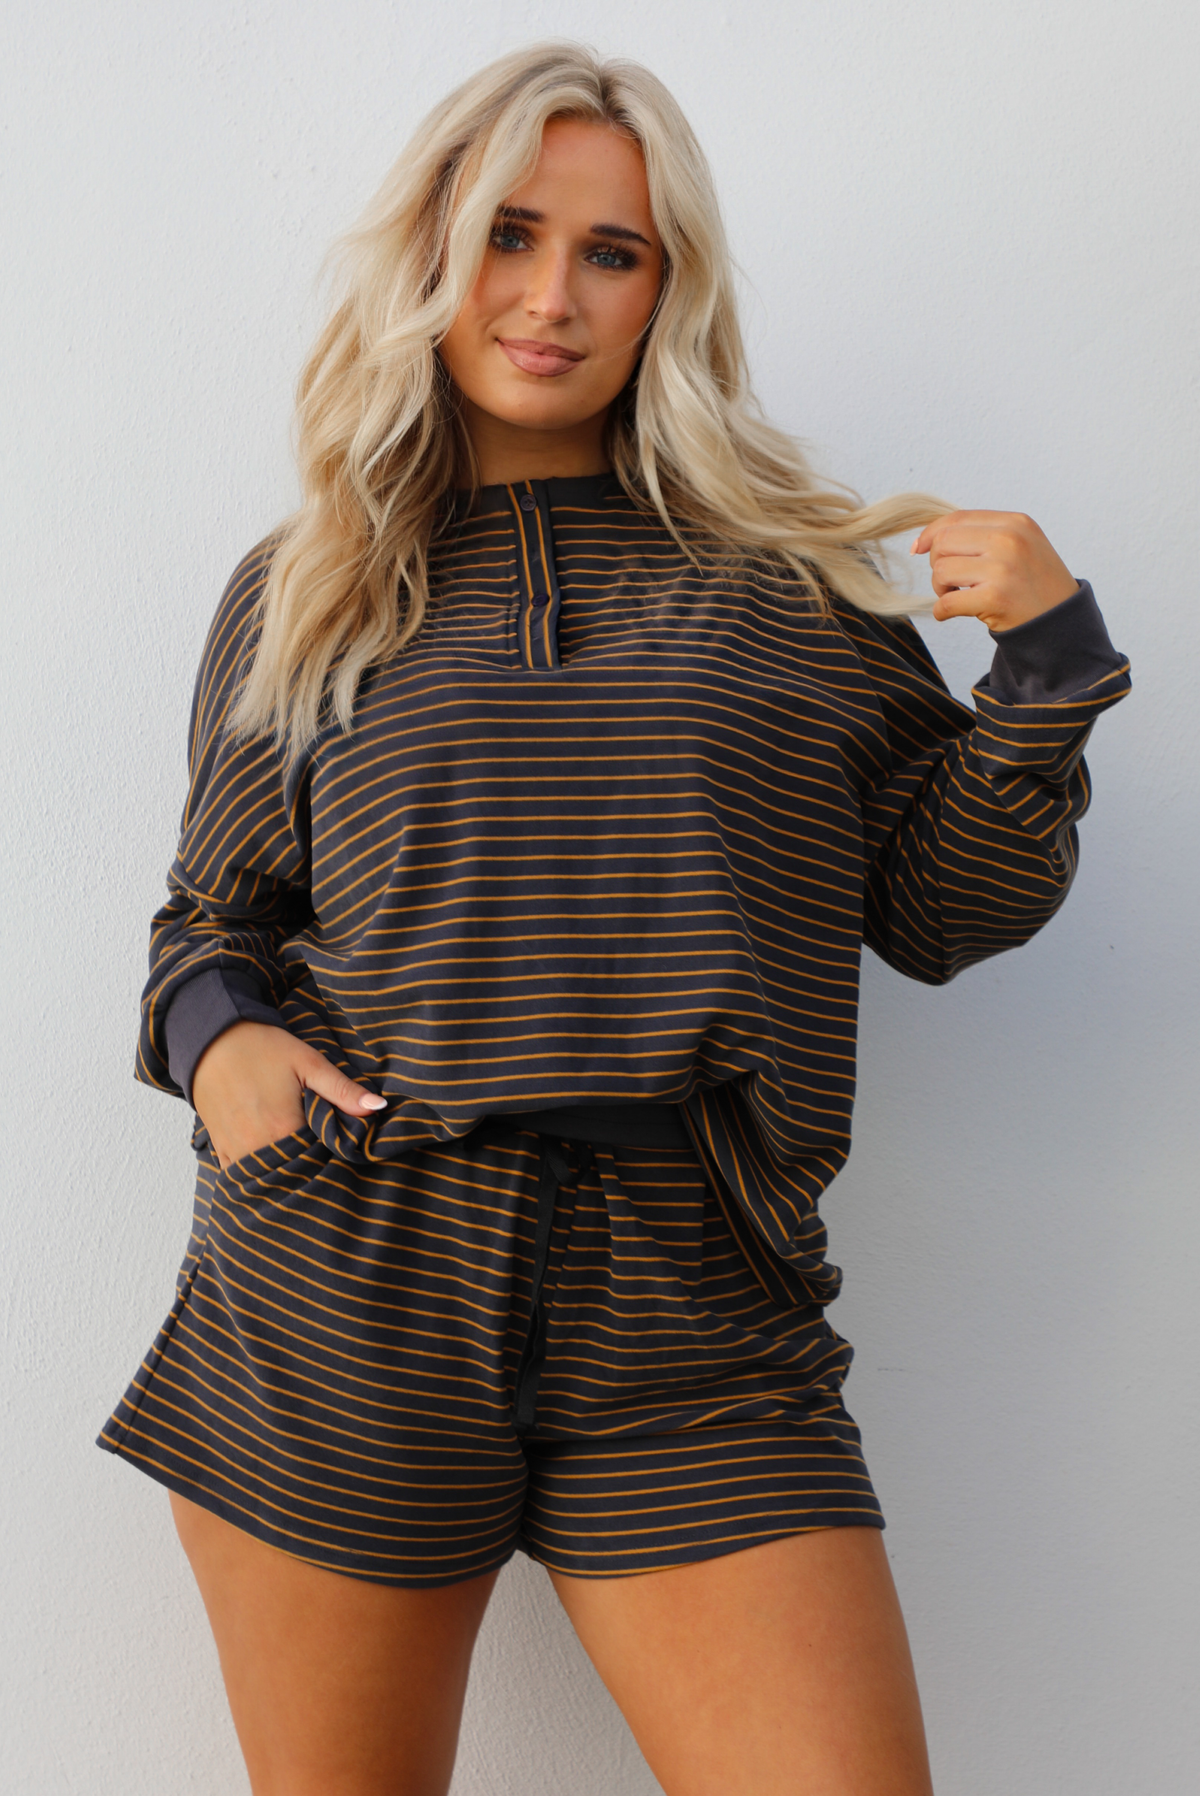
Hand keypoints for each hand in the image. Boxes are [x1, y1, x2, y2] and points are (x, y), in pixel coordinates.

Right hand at [191, 1020, 385, 1170]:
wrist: (211, 1039)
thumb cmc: (262, 1048)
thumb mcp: (308, 1062)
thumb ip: (343, 1089)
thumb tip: (378, 1108)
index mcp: (284, 1128)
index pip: (321, 1161)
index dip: (335, 1158)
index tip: (344, 1151)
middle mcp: (257, 1147)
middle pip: (295, 1174)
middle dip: (311, 1171)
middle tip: (324, 1157)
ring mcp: (236, 1151)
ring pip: (268, 1179)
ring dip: (285, 1176)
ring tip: (302, 1164)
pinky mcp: (221, 1150)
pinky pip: (242, 1176)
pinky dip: (259, 1175)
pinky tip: (274, 1165)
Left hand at [910, 510, 1078, 632]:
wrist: (1062, 621)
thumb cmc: (1033, 583)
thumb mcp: (1020, 544)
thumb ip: (982, 534)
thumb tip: (925, 539)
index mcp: (1015, 523)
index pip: (956, 519)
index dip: (930, 534)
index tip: (918, 549)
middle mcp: (1009, 540)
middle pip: (943, 543)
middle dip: (938, 563)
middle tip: (952, 581)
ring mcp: (1003, 569)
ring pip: (941, 570)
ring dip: (941, 588)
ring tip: (958, 595)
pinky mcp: (995, 598)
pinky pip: (946, 602)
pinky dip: (942, 611)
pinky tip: (952, 613)